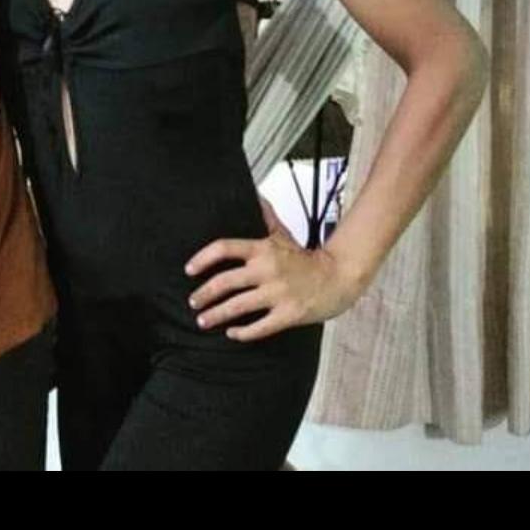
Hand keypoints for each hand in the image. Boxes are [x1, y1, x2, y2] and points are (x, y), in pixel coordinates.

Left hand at [185, 223, 362, 342]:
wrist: (339, 276)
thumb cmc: (307, 259)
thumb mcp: (283, 235)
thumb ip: (265, 217)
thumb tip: (255, 196)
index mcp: (262, 249)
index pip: (224, 248)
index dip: (202, 258)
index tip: (189, 269)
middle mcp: (267, 270)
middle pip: (225, 281)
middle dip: (204, 294)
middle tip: (193, 301)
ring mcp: (277, 293)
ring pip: (238, 306)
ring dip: (216, 315)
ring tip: (204, 320)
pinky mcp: (289, 314)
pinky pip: (260, 327)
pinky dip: (243, 332)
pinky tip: (232, 333)